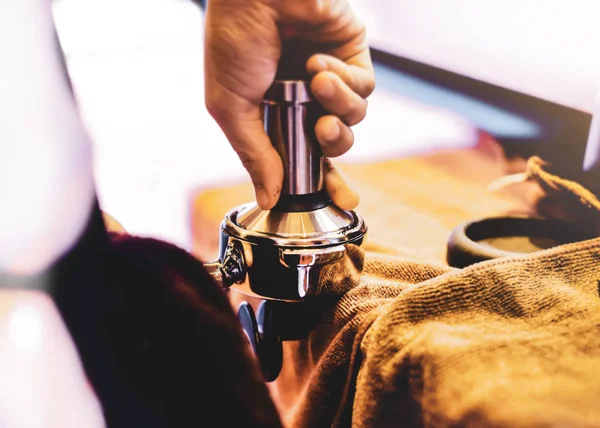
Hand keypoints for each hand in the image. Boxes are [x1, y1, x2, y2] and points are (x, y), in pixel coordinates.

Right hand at [204, 0, 374, 209]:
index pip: (303, 156)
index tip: (340, 202)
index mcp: (274, 113)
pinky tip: (319, 62)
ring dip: (337, 106)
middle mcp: (304, 99)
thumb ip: (254, 155)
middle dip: (334, 146)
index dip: (322, 180)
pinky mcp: (351, 56)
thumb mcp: (231, 107)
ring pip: (353, 118)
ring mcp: (329, 78)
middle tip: (322, 134)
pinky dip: (344, 80)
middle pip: (334, 143)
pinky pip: (363, 87)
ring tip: (315, 81)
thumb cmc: (234, 41)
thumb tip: (269, 198)